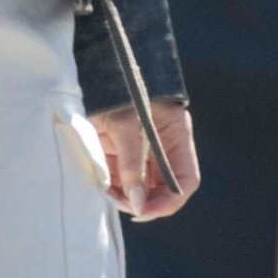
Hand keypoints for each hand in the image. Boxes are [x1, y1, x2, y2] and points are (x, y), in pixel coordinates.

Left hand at [96, 100, 198, 220]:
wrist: (94, 66)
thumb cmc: (117, 89)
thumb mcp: (125, 124)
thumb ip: (131, 164)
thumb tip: (137, 202)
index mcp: (175, 137)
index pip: (184, 181)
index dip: (169, 201)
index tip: (145, 211)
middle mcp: (161, 147)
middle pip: (161, 187)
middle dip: (144, 201)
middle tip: (123, 205)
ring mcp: (139, 149)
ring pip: (139, 185)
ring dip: (125, 196)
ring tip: (109, 195)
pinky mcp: (117, 147)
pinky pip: (119, 176)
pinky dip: (112, 186)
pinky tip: (102, 188)